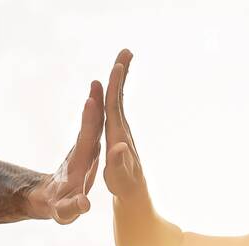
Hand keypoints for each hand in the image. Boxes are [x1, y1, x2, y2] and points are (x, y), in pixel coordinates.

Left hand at [30, 79, 103, 223]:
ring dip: (97, 101)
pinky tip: (100, 95)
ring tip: (99, 81)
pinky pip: (94, 125)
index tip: (91, 101)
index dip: (89, 120)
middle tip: (98, 81)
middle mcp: (82, 151)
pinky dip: (98, 110)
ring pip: (93, 122)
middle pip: (91, 124)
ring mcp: (84, 149)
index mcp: (79, 162)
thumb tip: (83, 205)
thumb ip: (72, 208)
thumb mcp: (64, 212)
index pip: (85, 138)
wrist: (46, 198)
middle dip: (95, 103)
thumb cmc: (57, 207)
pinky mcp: (87, 149)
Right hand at [103, 49, 145, 199]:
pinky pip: (116, 107)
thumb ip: (118, 163)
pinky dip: (115, 93)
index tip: (117, 67)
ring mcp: (121, 130)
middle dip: (122, 74)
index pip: (116, 107)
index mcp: (119, 136)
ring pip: (119, 99)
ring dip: (120, 79)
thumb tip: (120, 148)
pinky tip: (114, 86)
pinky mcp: (119, 133)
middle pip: (120, 96)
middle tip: (126, 51)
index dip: (116, 87)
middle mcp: (122, 129)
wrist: (133, 192)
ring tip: (122, 60)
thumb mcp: (118, 177)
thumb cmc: (124, 186)